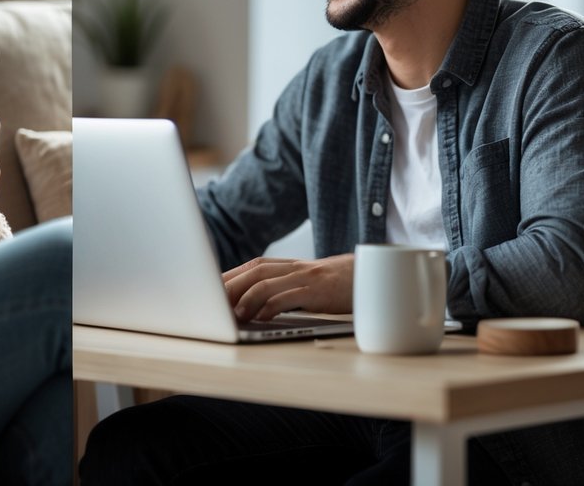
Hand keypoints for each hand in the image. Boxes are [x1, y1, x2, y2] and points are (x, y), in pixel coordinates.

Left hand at [223, 254, 354, 322]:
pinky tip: (262, 318)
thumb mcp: (308, 283)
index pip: (251, 266)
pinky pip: (290, 296)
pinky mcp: (319, 291)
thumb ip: (285, 288)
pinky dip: (272, 307)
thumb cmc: (338, 285)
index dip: (229, 277)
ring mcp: (306, 278)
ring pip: (267, 282)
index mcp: (289, 266)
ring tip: (233, 315)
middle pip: (253, 272)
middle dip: (229, 286)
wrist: (374, 278)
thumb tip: (254, 306)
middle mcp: (294, 268)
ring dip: (246, 299)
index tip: (210, 290)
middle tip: (213, 303)